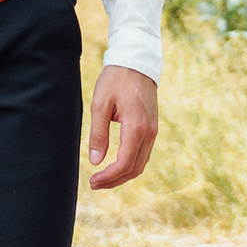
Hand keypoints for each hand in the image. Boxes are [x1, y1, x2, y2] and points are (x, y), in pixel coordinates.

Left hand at [86, 64, 158, 189]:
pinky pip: (144, 153)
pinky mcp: (152, 128)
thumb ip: (98, 134)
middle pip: (135, 169)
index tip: (93, 181)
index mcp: (136, 127)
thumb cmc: (116, 80)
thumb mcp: (100, 104)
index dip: (108, 177)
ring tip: (103, 178)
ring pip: (141, 163)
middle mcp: (149, 133)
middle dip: (114, 181)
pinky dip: (130, 164)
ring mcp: (153, 131)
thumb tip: (95, 161)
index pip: (124, 164)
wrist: (136, 62)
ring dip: (123, 175)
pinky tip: (116, 165)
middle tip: (94, 184)